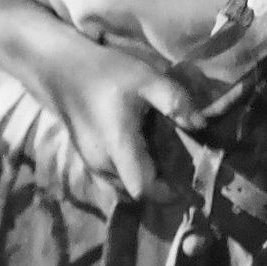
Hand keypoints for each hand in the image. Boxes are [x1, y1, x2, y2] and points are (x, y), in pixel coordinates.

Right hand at [32, 39, 203, 199]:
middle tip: (184, 166)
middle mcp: (102, 165)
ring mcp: (92, 165)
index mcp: (119, 148)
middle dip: (161, 186)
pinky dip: (131, 173)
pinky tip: (145, 151)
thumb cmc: (108, 74)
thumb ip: (175, 102)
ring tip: (167, 158)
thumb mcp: (148, 79)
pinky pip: (113, 178)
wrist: (65, 72)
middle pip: (135, 192)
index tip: (190, 183)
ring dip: (145, 180)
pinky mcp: (88, 160)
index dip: (168, 193)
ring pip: (123, 187)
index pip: (143, 189)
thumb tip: (201, 125)